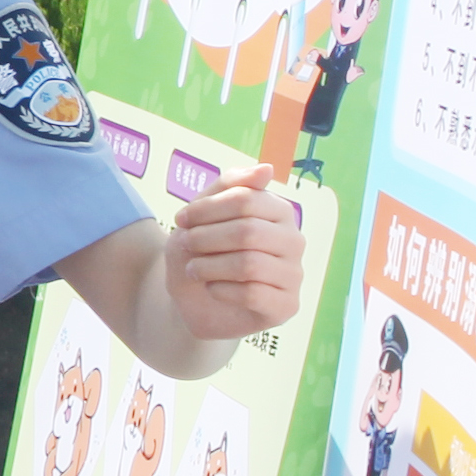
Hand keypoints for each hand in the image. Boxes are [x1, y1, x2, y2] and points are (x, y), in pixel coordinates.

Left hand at [163, 163, 304, 343]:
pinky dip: (221, 290)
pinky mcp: (286, 306)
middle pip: (248, 231)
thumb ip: (229, 187)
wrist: (194, 300)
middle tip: (186, 245)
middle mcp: (293, 241)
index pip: (246, 199)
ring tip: (194, 269)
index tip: (181, 219)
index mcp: (279, 211)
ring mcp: (294, 275)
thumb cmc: (202, 252)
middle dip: (206, 238)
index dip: (207, 208)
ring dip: (210, 266)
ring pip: (250, 264)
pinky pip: (253, 294)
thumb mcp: (204, 214)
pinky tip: (212, 288)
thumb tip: (267, 168)